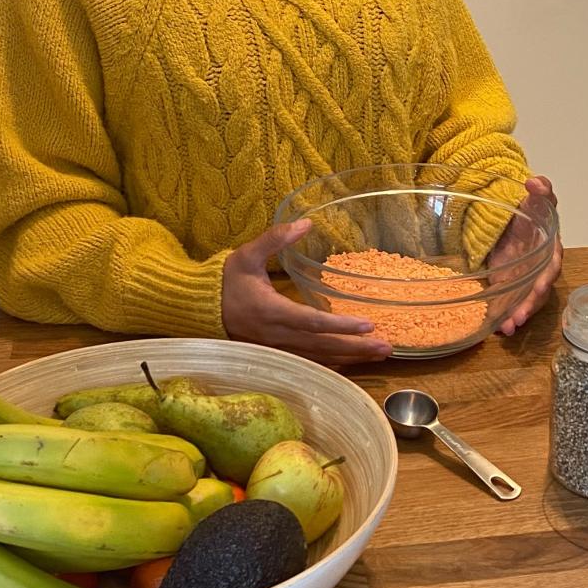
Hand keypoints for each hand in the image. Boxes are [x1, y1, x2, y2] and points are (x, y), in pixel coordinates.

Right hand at [221, 219, 391, 365]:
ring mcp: (277, 350)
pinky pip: (310, 365)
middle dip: (356, 347)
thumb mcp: (246, 255)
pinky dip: (333, 365)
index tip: (368, 325)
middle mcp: (277, 337)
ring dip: (351, 358)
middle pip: (323, 347)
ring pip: (320, 360)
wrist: (200, 311)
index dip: (340, 325)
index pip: (312, 322)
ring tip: (380, 355)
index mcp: (271, 312)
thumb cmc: (226, 282)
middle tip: (387, 347)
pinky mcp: (277, 356)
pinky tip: (354, 363)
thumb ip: (275, 239)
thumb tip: (305, 222)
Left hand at [493, 175, 562, 336]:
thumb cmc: (530, 208)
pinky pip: (509, 301)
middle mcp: (540, 267)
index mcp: (549, 248)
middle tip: (519, 318)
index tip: (540, 288)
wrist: (514, 213)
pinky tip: (496, 327)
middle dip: (529, 305)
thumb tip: (535, 183)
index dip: (546, 278)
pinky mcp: (509, 282)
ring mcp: (525, 277)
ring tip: (506, 329)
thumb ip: (541, 189)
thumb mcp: (536, 197)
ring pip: (525, 300)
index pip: (551, 265)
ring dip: (517, 314)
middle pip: (539, 290)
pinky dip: (504, 314)